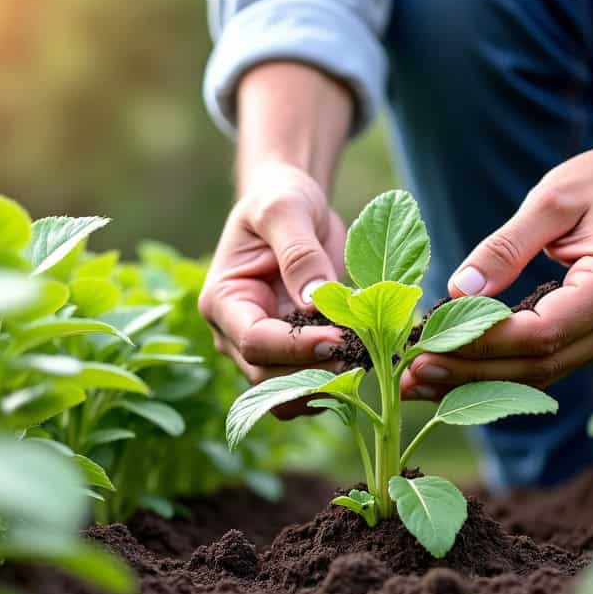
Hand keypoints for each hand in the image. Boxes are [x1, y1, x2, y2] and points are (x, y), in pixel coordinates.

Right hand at [198, 162, 345, 415]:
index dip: (295, 347)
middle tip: (363, 354)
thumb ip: (298, 253)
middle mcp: (235, 334)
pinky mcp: (293, 355)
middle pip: (268, 377)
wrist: (292, 207)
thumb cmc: (280, 200)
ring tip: (368, 357)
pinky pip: (310, 386)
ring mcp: (264, 350)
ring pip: (288, 393)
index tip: (339, 337)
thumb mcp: (286, 209)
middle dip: (314, 372)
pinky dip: (337, 381)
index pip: (254, 342)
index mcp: (223, 302)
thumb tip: (315, 300)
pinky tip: (368, 358)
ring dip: (327, 384)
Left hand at [400, 140, 592, 399]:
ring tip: (420, 382)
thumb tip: (456, 291)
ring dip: (480, 382)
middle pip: (538, 366)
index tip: (426, 344)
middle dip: (470, 374)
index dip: (480, 344)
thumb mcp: (553, 198)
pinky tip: (459, 369)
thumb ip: (505, 247)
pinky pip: (551, 363)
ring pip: (543, 374)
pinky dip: (503, 369)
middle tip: (409, 376)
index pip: (540, 333)